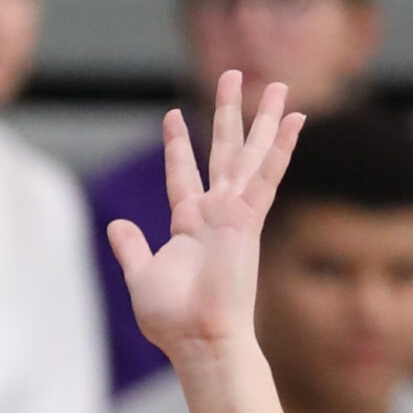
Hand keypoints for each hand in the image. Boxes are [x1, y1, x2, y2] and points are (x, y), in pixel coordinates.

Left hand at [107, 69, 303, 360]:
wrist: (198, 338)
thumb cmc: (172, 318)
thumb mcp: (141, 275)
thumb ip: (131, 247)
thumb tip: (117, 224)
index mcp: (189, 224)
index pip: (183, 174)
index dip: (178, 145)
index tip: (172, 115)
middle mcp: (216, 214)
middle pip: (223, 152)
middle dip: (227, 114)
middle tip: (233, 75)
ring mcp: (235, 214)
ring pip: (250, 155)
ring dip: (262, 119)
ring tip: (275, 84)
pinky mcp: (250, 220)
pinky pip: (267, 176)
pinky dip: (281, 148)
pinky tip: (295, 119)